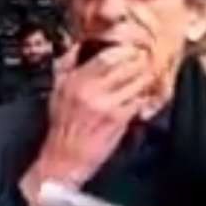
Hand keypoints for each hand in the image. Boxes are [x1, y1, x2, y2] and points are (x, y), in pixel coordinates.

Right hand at [19, 44, 152, 205]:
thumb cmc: (62, 128)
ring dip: (146, 78)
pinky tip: (143, 99)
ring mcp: (106, 103)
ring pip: (137, 80)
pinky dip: (145, 97)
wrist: (64, 161)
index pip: (107, 53)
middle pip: (127, 63)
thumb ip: (69, 64)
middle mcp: (89, 88)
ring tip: (146, 79)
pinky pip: (139, 99)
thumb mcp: (58, 90)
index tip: (133, 48)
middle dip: (140, 60)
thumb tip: (83, 44)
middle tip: (146, 61)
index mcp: (74, 79)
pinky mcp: (118, 119)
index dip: (125, 48)